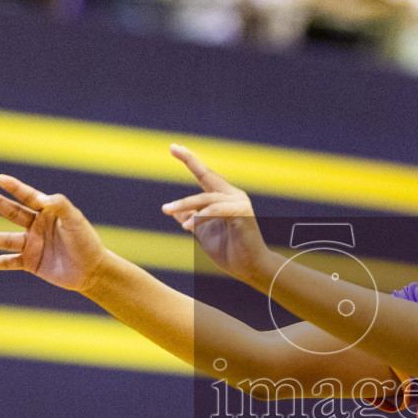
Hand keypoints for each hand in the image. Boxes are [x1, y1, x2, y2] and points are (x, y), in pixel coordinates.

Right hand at [0, 175, 107, 292]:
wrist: (92, 271)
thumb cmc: (86, 242)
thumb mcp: (75, 220)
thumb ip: (60, 205)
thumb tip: (40, 198)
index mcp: (47, 212)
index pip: (28, 197)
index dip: (15, 188)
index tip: (0, 179)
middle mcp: (36, 226)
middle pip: (13, 213)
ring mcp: (31, 245)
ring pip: (6, 240)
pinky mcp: (30, 263)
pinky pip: (8, 262)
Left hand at [162, 144, 272, 285]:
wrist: (250, 269)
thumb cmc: (229, 252)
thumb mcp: (203, 233)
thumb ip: (192, 219)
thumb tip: (175, 211)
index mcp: (225, 199)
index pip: (205, 176)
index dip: (191, 161)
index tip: (174, 147)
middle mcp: (234, 196)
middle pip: (208, 176)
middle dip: (191, 161)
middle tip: (173, 148)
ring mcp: (239, 203)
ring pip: (207, 198)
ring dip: (185, 204)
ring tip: (167, 209)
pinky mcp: (242, 213)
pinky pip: (217, 211)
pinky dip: (200, 217)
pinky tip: (186, 225)